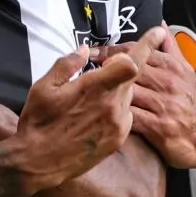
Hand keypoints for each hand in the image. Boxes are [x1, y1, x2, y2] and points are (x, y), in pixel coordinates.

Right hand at [19, 27, 166, 184]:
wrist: (38, 163)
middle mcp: (113, 105)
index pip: (132, 62)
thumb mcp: (44, 87)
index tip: (157, 33)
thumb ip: (67, 64)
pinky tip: (96, 116)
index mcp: (95, 87)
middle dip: (123, 70)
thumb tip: (84, 51)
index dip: (146, 46)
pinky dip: (116, 110)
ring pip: (128, 97)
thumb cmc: (38, 122)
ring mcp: (118, 125)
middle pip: (132, 77)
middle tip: (104, 72)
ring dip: (118, 92)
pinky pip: (125, 116)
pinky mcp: (118, 140)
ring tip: (92, 101)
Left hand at [91, 27, 195, 168]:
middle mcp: (167, 82)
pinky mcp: (158, 126)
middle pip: (129, 68)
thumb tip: (161, 25)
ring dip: (106, 90)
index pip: (137, 50)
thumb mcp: (186, 71)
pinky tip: (100, 113)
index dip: (112, 50)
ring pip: (127, 91)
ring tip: (87, 90)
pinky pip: (131, 116)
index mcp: (171, 66)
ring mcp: (162, 104)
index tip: (93, 51)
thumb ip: (171, 47)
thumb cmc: (192, 102)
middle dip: (105, 67)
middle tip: (83, 69)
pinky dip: (114, 113)